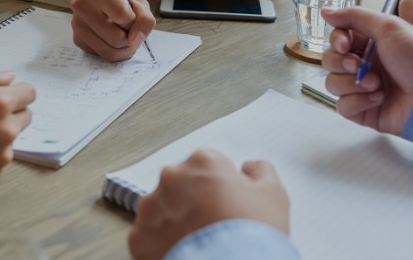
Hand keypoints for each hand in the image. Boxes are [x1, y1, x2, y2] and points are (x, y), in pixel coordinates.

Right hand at [69, 0, 155, 61]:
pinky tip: (111, 37)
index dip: (133, 20)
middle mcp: (82, 7)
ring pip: (109, 53)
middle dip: (130, 39)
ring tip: (124, 36)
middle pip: (117, 40)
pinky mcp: (77, 39)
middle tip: (129, 28)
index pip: (123, 16)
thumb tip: (135, 40)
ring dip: (124, 49)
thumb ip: (144, 18)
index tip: (131, 15)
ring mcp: (77, 25)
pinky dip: (113, 51)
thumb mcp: (137, 0)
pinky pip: (102, 56)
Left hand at [128, 149, 288, 259]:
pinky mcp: (139, 237)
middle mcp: (172, 177)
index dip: (219, 186)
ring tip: (198, 241)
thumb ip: (261, 171)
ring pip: (161, 209)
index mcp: (203, 161)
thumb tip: (251, 168)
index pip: (208, 165)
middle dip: (193, 200)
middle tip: (213, 224)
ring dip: (174, 221)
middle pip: (181, 184)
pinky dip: (161, 245)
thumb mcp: (273, 194)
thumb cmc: (252, 233)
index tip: (226, 204)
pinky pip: (148, 237)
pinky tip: (184, 253)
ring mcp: (152, 207)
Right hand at [321, 7, 412, 134]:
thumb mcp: (389, 27)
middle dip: (341, 63)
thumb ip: (354, 16)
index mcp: (370, 43)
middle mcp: (364, 65)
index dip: (336, 42)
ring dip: (352, 83)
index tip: (344, 45)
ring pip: (332, 84)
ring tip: (377, 84)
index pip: (337, 40)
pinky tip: (378, 99)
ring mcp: (363, 89)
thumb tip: (324, 11)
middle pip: (330, 62)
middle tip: (358, 65)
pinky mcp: (365, 112)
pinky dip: (358, 102)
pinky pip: (343, 107)